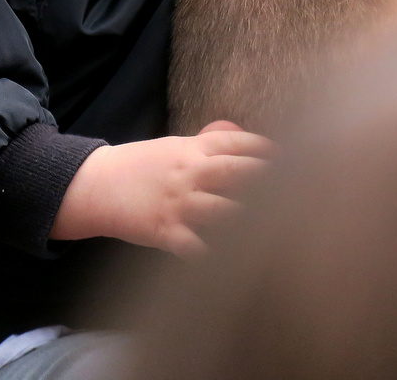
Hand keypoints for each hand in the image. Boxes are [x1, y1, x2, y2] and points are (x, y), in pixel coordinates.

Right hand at [50, 121, 273, 255]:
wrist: (96, 185)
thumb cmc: (140, 166)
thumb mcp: (173, 147)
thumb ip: (207, 144)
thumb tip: (241, 133)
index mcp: (191, 150)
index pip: (236, 144)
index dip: (265, 150)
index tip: (290, 158)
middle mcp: (188, 174)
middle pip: (236, 173)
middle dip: (268, 180)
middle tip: (299, 187)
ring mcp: (178, 204)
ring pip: (222, 211)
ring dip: (250, 218)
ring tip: (279, 224)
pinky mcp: (165, 231)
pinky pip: (195, 246)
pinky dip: (216, 255)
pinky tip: (238, 262)